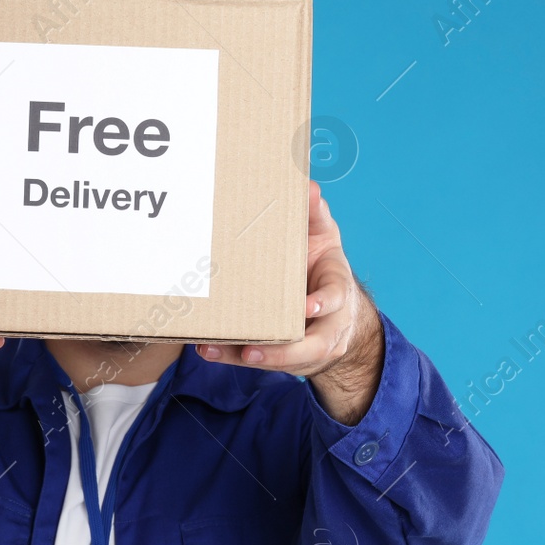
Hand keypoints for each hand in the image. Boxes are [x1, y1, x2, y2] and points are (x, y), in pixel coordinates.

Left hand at [193, 181, 383, 423]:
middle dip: (282, 351)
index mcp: (337, 292)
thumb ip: (315, 216)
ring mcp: (305, 346)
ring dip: (249, 356)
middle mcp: (327, 326)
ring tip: (214, 349)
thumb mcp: (324, 238)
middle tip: (253, 349)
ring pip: (282, 358)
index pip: (335, 299)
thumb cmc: (323, 267)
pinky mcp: (280, 354)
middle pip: (311, 346)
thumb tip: (308, 186)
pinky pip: (257, 358)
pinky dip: (231, 356)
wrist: (335, 309)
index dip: (322, 304)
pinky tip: (207, 349)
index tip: (308, 306)